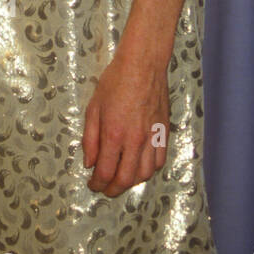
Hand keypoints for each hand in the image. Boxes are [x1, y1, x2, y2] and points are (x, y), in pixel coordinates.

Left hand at [82, 48, 169, 196]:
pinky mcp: (164, 133)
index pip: (105, 172)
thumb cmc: (115, 82)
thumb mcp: (93, 107)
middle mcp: (135, 141)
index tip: (92, 185)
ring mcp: (152, 138)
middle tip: (105, 189)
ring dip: (131, 182)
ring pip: (144, 174)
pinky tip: (140, 167)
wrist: (143, 65)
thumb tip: (89, 163)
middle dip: (113, 189)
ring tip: (121, 178)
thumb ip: (90, 138)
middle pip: (126, 179)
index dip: (97, 184)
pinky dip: (149, 171)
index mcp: (114, 134)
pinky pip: (159, 162)